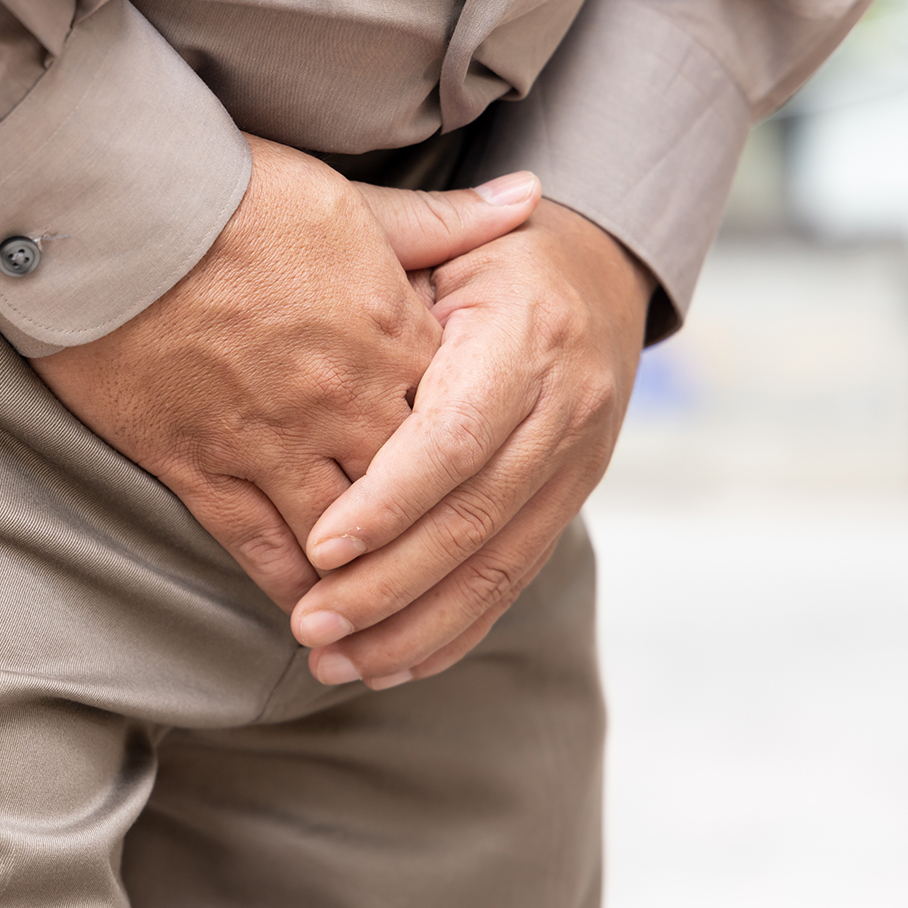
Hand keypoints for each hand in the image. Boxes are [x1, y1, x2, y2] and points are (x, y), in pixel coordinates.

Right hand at [30, 135, 538, 610]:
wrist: (116, 213)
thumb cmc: (227, 192)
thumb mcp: (347, 197)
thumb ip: (437, 222)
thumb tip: (530, 198)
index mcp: (388, 331)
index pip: (458, 420)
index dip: (477, 462)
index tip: (486, 490)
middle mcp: (342, 398)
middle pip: (412, 496)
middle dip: (432, 544)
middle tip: (447, 583)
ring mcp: (270, 438)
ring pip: (342, 539)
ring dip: (366, 585)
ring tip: (380, 618)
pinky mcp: (199, 463)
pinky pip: (258, 547)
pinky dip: (292, 585)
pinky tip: (307, 610)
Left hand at [290, 200, 653, 686]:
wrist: (598, 276)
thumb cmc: (489, 256)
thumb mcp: (449, 243)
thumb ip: (396, 274)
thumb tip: (327, 281)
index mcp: (529, 336)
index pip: (456, 437)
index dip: (391, 499)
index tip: (321, 545)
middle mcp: (566, 408)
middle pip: (474, 518)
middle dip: (388, 584)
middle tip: (309, 624)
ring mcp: (577, 463)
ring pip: (497, 566)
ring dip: (413, 626)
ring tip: (334, 662)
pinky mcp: (570, 502)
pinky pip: (513, 579)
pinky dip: (454, 629)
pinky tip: (393, 665)